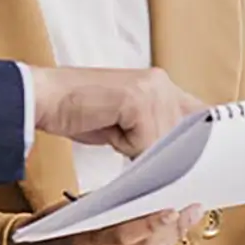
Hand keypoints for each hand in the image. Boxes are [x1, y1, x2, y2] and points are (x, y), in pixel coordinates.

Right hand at [8, 204, 203, 244]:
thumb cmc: (46, 229)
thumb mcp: (71, 209)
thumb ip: (104, 206)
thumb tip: (139, 197)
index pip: (123, 235)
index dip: (152, 224)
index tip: (173, 210)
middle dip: (173, 228)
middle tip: (192, 210)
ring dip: (169, 238)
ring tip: (186, 219)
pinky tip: (165, 235)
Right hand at [27, 66, 204, 156]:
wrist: (45, 98)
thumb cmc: (81, 113)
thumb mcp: (127, 123)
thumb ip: (154, 130)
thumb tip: (179, 160)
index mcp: (161, 84)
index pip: (198, 116)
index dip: (197, 142)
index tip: (195, 163)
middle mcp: (161, 82)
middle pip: (183, 138)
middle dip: (163, 153)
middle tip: (132, 145)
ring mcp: (151, 88)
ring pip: (164, 144)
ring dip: (140, 150)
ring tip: (115, 132)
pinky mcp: (138, 99)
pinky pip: (146, 143)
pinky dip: (127, 148)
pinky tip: (109, 130)